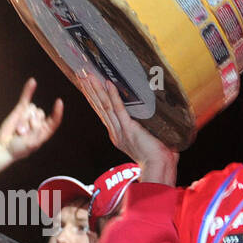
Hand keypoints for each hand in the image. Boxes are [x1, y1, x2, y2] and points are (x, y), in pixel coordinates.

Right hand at [0, 78, 63, 160]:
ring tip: (18, 131)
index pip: (55, 119)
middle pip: (40, 114)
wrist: (3, 148)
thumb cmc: (19, 149)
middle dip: (31, 123)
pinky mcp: (19, 110)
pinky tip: (32, 82)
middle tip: (23, 134)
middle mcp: (39, 121)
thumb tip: (39, 118)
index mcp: (46, 130)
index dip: (57, 111)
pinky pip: (26, 98)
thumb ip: (38, 132)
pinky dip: (28, 90)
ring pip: (31, 109)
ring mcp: (29, 114)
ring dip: (23, 120)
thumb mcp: (33, 144)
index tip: (59, 102)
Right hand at [77, 68, 178, 185]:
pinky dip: (113, 95)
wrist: (159, 167)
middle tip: (83, 74)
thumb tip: (157, 119)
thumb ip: (148, 129)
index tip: (89, 85)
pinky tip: (107, 84)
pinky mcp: (129, 128)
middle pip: (100, 106)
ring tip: (88, 76)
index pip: (104, 112)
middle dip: (91, 90)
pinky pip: (118, 108)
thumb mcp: (149, 139)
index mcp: (118, 134)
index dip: (95, 98)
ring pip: (105, 105)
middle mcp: (115, 131)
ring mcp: (120, 130)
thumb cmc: (159, 156)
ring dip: (96, 89)